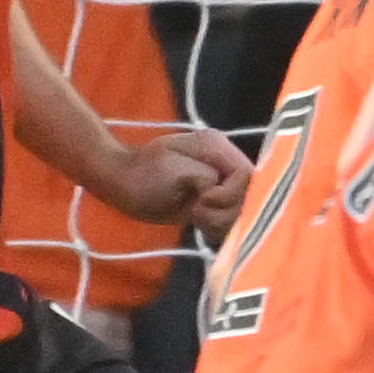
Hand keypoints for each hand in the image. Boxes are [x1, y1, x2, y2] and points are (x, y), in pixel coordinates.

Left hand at [93, 116, 255, 233]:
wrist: (122, 183)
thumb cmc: (141, 175)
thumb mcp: (172, 171)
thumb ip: (204, 177)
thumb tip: (220, 188)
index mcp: (216, 146)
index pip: (247, 174)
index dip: (230, 193)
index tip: (203, 200)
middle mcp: (224, 162)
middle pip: (250, 194)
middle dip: (224, 210)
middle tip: (196, 211)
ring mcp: (222, 181)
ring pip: (243, 210)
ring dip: (220, 220)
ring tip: (195, 216)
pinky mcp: (217, 199)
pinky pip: (233, 218)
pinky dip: (218, 226)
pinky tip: (198, 220)